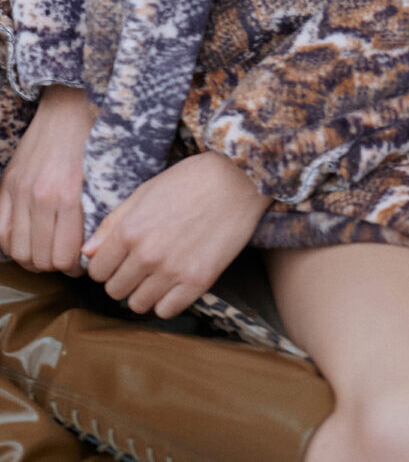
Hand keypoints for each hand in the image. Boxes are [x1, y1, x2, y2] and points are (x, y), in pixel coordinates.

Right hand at [0, 84, 97, 276]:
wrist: (69, 105)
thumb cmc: (95, 139)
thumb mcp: (106, 175)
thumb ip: (98, 214)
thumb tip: (94, 249)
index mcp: (70, 195)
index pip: (64, 257)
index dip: (74, 267)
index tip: (81, 262)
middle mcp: (41, 196)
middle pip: (39, 259)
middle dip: (54, 265)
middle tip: (65, 257)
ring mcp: (19, 191)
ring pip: (17, 250)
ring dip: (32, 257)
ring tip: (46, 250)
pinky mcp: (7, 184)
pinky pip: (0, 231)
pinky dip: (11, 242)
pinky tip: (27, 237)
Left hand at [80, 150, 273, 319]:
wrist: (238, 180)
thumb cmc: (190, 180)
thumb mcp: (145, 191)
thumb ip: (113, 223)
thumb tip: (88, 253)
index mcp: (129, 230)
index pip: (97, 271)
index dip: (105, 265)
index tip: (118, 259)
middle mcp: (147, 255)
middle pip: (114, 290)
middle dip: (122, 279)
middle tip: (139, 265)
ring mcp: (172, 271)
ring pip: (137, 304)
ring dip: (143, 292)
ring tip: (157, 274)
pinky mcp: (198, 282)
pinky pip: (166, 311)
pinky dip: (166, 301)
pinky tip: (173, 282)